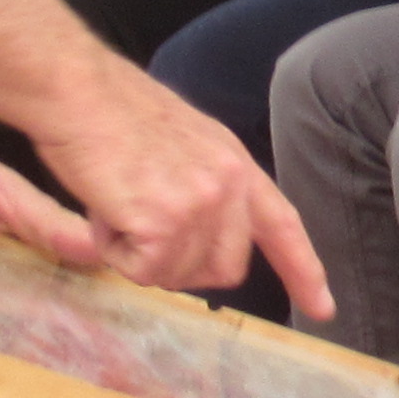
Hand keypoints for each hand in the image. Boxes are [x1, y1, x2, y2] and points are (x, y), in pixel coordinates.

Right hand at [21, 53, 330, 312]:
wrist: (76, 89)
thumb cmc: (111, 110)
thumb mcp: (185, 142)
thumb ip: (207, 187)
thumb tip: (200, 239)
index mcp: (236, 164)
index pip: (283, 225)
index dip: (304, 271)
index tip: (323, 308)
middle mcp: (229, 185)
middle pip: (224, 269)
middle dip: (181, 266)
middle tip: (140, 231)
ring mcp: (200, 205)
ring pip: (176, 275)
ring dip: (139, 255)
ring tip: (118, 205)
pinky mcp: (164, 224)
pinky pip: (141, 271)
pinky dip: (115, 252)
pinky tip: (105, 210)